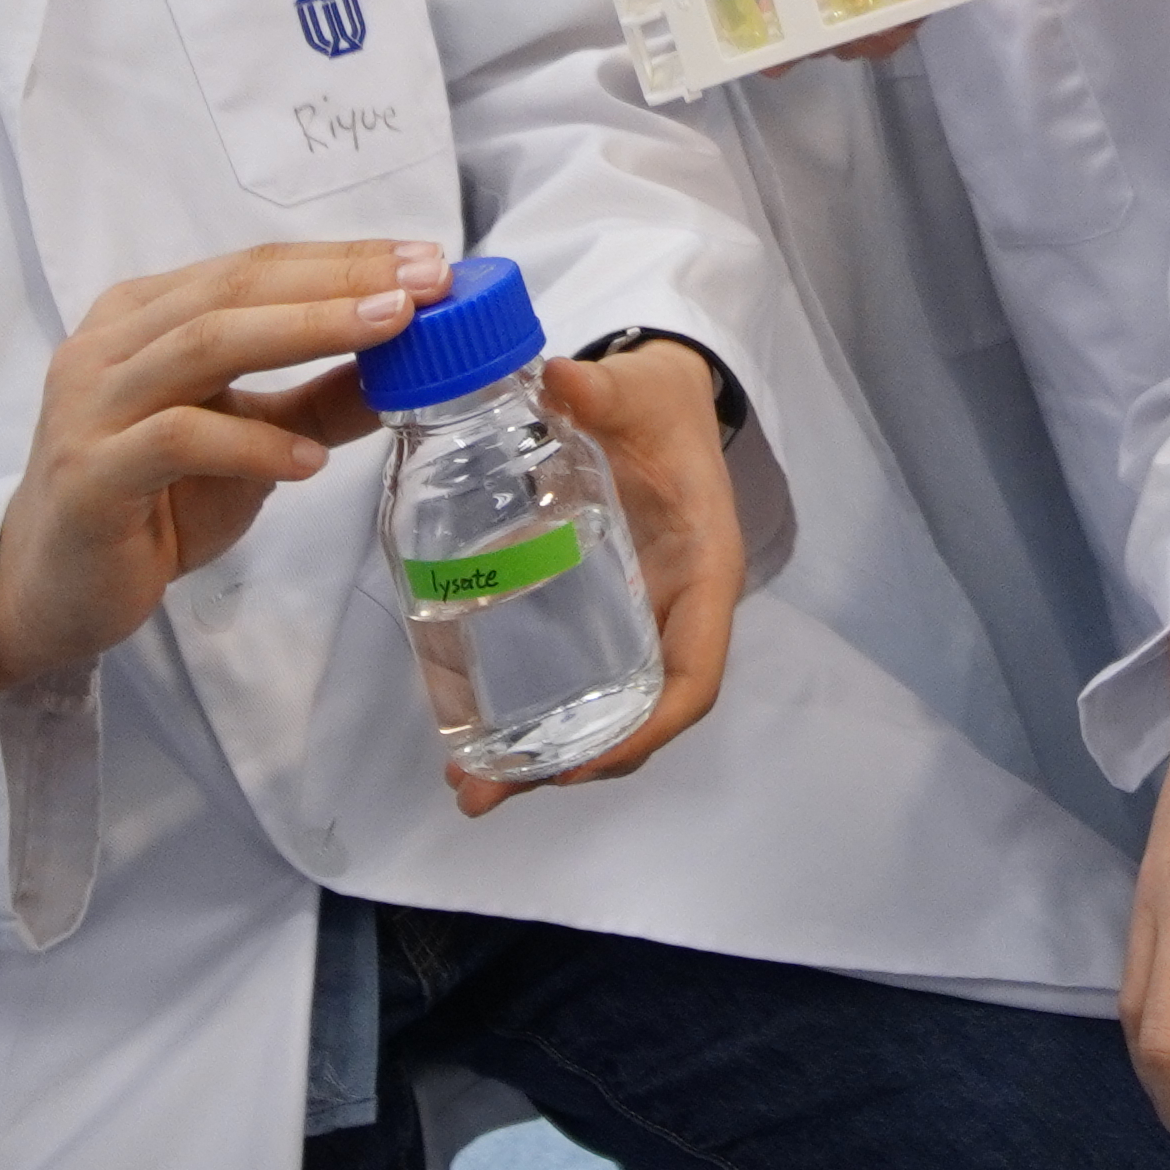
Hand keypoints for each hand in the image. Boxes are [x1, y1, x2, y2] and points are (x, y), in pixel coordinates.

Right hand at [0, 242, 441, 691]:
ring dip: (307, 331)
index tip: (427, 261)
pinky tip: (308, 462)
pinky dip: (252, 444)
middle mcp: (110, 345)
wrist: (52, 589)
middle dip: (337, 281)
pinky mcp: (90, 473)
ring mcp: (91, 405)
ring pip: (204, 344)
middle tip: (422, 284)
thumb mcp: (247, 442)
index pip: (252, 268)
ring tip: (390, 335)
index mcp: (143, 317)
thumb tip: (412, 365)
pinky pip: (177, 438)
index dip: (341, 260)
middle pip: (234, 290)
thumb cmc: (151, 504)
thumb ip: (317, 403)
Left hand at [450, 340, 745, 813]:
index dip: (646, 728)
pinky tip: (470, 737)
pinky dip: (528, 715)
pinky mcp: (596, 614)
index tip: (581, 761)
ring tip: (467, 784)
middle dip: (571, 763)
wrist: (656, 396)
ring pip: (602, 711)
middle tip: (486, 788)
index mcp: (703, 572)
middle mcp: (674, 611)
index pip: (694, 675)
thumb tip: (560, 380)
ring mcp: (635, 619)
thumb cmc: (658, 402)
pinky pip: (572, 679)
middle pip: (639, 716)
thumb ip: (600, 390)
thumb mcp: (636, 390)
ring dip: (540, 757)